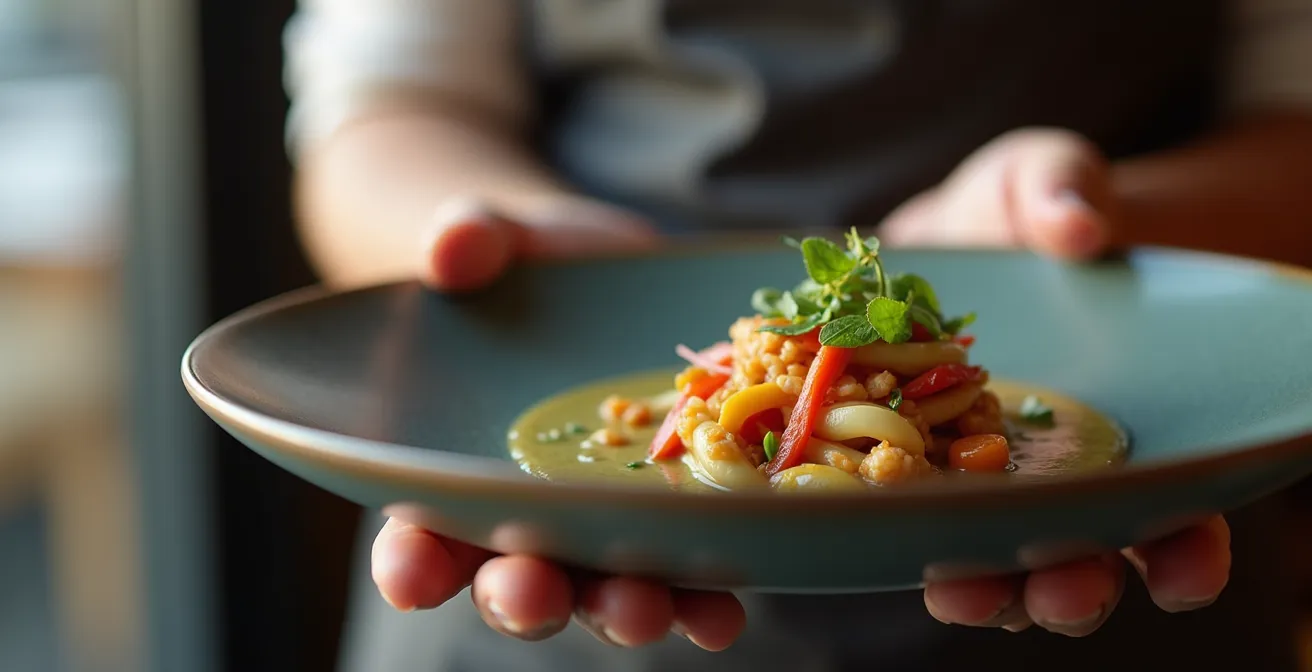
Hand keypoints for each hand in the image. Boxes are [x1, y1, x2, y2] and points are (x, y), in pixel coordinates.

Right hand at [379, 196, 742, 648]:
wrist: (613, 273)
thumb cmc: (530, 266)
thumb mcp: (500, 239)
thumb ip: (468, 237)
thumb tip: (451, 248)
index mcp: (458, 471)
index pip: (419, 532)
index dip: (410, 560)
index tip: (411, 572)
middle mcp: (529, 515)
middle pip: (514, 577)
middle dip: (522, 594)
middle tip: (532, 592)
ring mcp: (606, 521)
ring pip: (603, 587)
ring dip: (620, 609)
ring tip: (644, 607)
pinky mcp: (674, 508)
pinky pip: (688, 566)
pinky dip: (704, 594)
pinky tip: (723, 607)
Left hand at [878, 127, 1230, 634]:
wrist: (926, 236)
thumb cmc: (1006, 211)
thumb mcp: (1033, 178)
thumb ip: (1060, 187)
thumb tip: (1080, 225)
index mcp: (1110, 423)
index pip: (1167, 502)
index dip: (1184, 542)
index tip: (1185, 564)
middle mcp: (1048, 468)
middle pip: (1078, 549)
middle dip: (1077, 583)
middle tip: (1066, 590)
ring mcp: (971, 477)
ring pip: (992, 557)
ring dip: (988, 587)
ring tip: (965, 590)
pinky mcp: (897, 467)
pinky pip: (902, 519)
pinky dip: (898, 541)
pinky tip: (877, 542)